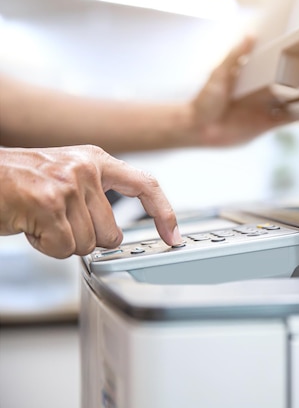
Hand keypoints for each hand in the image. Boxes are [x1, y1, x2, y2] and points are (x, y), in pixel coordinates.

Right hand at [0, 145, 182, 258]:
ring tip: (38, 219)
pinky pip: (63, 248)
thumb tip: (117, 235)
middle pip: (112, 234)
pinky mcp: (49, 203)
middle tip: (55, 220)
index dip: (164, 212)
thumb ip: (95, 197)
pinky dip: (44, 246)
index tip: (173, 236)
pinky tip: (29, 225)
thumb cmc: (15, 182)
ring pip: (87, 245)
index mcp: (95, 159)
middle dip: (84, 239)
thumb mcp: (65, 177)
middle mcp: (86, 168)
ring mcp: (68, 184)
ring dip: (60, 242)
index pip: (145, 185)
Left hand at [189, 36, 289, 145]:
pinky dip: (298, 117)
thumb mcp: (219, 72)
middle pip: (286, 87)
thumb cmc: (204, 99)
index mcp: (252, 81)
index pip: (274, 70)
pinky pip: (285, 121)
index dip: (288, 66)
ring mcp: (264, 111)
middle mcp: (260, 96)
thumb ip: (235, 55)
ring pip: (290, 104)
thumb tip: (250, 36)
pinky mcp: (265, 126)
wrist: (198, 127)